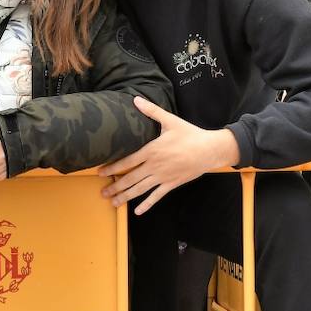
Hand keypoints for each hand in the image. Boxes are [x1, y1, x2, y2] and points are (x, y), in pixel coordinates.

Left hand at [99, 97, 240, 214]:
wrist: (210, 149)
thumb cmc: (190, 134)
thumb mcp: (170, 121)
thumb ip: (152, 111)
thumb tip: (136, 99)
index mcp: (151, 151)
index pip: (127, 162)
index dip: (112, 168)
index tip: (100, 173)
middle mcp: (155, 166)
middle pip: (130, 179)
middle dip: (115, 187)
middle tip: (102, 193)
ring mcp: (163, 177)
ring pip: (141, 189)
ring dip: (126, 197)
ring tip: (113, 203)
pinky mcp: (172, 184)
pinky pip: (157, 196)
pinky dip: (147, 204)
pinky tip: (138, 211)